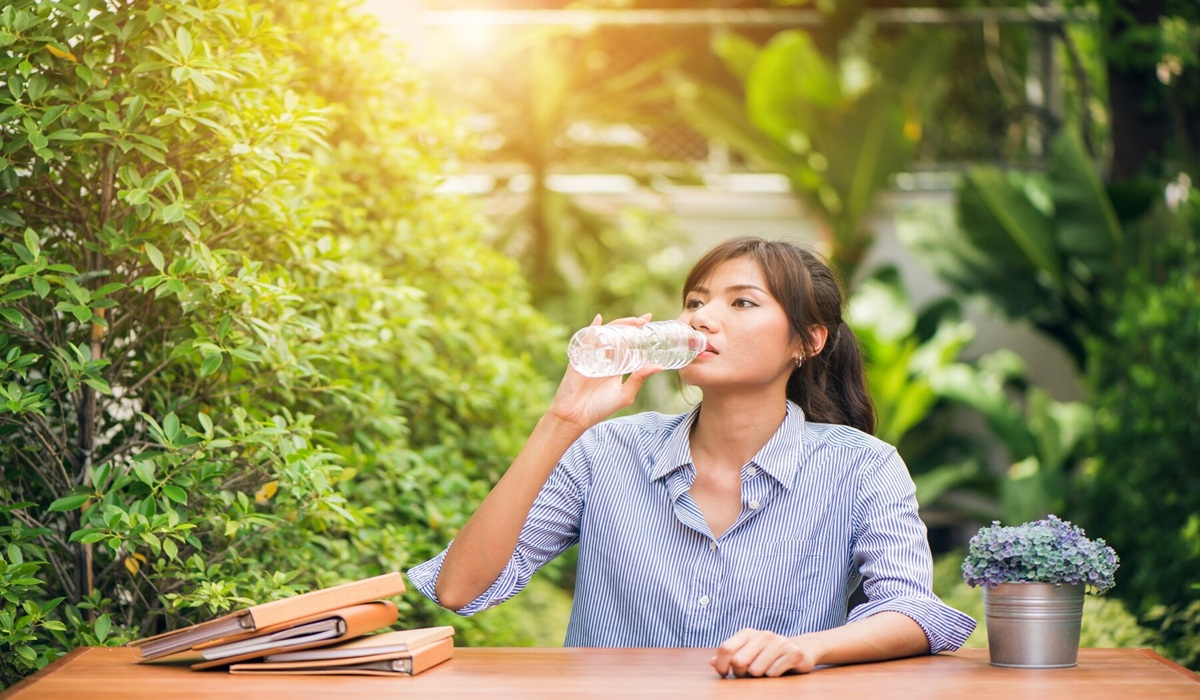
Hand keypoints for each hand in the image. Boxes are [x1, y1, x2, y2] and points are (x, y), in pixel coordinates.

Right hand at [546, 314, 660, 430]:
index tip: (649, 322)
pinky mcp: (579, 359)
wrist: (575, 417)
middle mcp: (604, 358)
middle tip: (645, 319)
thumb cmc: (599, 408)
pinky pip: (586, 341)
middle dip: (631, 325)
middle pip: (618, 335)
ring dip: (618, 325)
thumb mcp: (624, 394)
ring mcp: (591, 356)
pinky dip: (592, 329)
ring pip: (605, 335)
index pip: (627, 343)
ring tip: (633, 321)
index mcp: (615, 365)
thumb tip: (659, 366)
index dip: (637, 332)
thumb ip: (639, 379)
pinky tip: (599, 320)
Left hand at [711, 628, 820, 677]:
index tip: (724, 674)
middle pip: (738, 661)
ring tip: (765, 670)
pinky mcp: (793, 653)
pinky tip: (778, 669)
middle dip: (740, 673)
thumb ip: (730, 656)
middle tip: (747, 673)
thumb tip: (711, 662)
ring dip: (758, 676)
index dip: (721, 665)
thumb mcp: (748, 651)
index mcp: (748, 633)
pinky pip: (773, 673)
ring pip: (756, 670)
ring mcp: (779, 642)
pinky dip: (772, 676)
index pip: (726, 648)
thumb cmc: (768, 653)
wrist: (802, 649)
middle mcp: (764, 634)